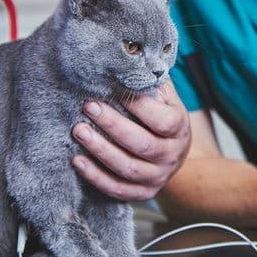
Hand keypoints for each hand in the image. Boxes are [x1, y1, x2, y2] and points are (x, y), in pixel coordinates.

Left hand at [71, 81, 190, 201]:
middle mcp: (172, 154)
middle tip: (89, 107)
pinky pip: (117, 189)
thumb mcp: (164, 97)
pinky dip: (95, 177)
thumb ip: (150, 83)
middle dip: (112, 125)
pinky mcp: (143, 193)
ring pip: (128, 168)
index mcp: (179, 128)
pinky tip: (77, 160)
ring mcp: (158, 176)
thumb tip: (128, 63)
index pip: (161, 120)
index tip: (114, 90)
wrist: (173, 153)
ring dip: (100, 150)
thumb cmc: (162, 116)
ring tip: (79, 131)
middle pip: (142, 144)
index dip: (138, 106)